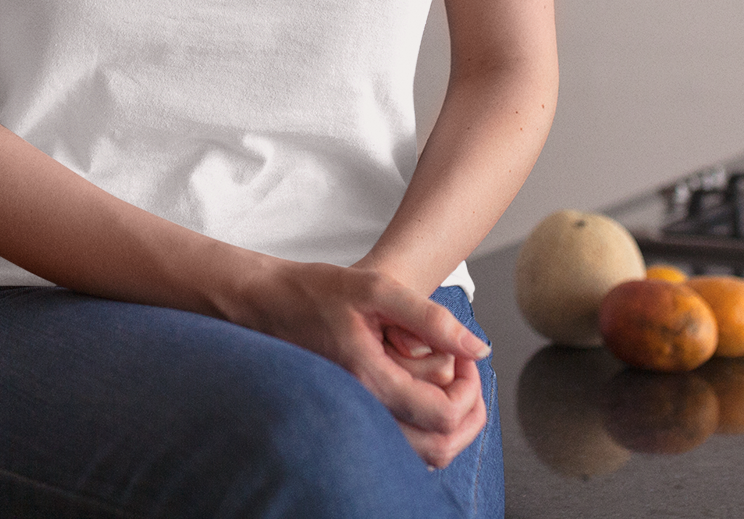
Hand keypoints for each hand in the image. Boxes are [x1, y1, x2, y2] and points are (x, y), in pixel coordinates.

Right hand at [226, 261, 488, 469]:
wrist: (264, 303)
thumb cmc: (316, 290)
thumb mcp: (378, 288)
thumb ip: (432, 319)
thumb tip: (478, 349)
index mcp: (369, 380)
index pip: (443, 413)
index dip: (469, 386)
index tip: (464, 354)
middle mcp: (360, 412)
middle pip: (439, 446)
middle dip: (467, 409)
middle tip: (465, 370)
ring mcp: (352, 422)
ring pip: (423, 454)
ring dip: (449, 422)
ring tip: (450, 380)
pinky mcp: (348, 422)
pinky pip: (401, 447)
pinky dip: (425, 428)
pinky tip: (424, 391)